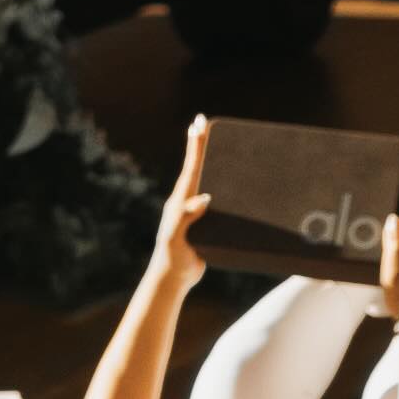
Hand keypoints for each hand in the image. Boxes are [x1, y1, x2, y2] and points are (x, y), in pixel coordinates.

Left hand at [155, 116, 213, 281]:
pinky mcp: (203, 223)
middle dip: (199, 144)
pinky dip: (218, 185)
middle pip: (196, 167)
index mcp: (181, 201)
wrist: (173, 277)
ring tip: (212, 143)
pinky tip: (225, 183)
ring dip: (208, 161)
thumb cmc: (173, 258)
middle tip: (201, 121)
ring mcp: (194, 212)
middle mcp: (186, 202)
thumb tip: (204, 197)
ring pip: (204, 180)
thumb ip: (185, 218)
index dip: (196, 146)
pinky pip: (215, 199)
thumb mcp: (176, 238)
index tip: (198, 124)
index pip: (192, 167)